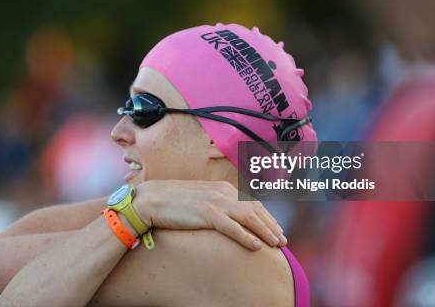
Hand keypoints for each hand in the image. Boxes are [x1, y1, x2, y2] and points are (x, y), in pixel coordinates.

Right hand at [133, 180, 286, 250]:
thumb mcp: (200, 199)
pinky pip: (232, 227)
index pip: (252, 203)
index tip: (276, 230)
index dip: (267, 217)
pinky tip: (257, 246)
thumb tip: (227, 217)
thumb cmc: (173, 202)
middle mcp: (223, 192)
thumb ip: (216, 205)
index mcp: (222, 188)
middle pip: (256, 210)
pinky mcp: (207, 213)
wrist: (152, 199)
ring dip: (266, 232)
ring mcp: (216, 202)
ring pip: (249, 218)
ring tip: (277, 244)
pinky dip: (247, 236)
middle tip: (283, 240)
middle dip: (272, 226)